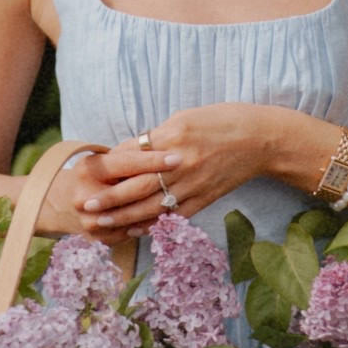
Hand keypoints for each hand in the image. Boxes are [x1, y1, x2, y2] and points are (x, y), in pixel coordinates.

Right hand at [40, 142, 183, 245]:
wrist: (61, 204)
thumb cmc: (91, 175)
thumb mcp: (102, 161)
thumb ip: (127, 157)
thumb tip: (161, 146)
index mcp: (89, 170)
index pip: (126, 163)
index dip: (152, 159)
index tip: (176, 154)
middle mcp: (87, 197)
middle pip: (133, 189)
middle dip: (163, 180)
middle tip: (186, 170)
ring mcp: (92, 222)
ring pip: (138, 214)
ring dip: (164, 203)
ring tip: (188, 191)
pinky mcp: (100, 239)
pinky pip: (135, 232)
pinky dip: (154, 223)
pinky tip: (173, 212)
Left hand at [74, 104, 274, 236]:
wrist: (260, 139)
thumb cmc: (222, 121)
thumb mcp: (185, 118)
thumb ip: (158, 136)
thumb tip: (131, 151)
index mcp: (175, 137)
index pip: (135, 155)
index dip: (111, 166)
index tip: (90, 173)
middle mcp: (183, 163)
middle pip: (139, 185)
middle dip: (110, 197)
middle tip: (86, 204)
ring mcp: (195, 184)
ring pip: (154, 205)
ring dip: (126, 216)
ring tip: (103, 221)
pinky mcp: (205, 198)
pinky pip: (175, 215)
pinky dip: (154, 224)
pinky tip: (136, 229)